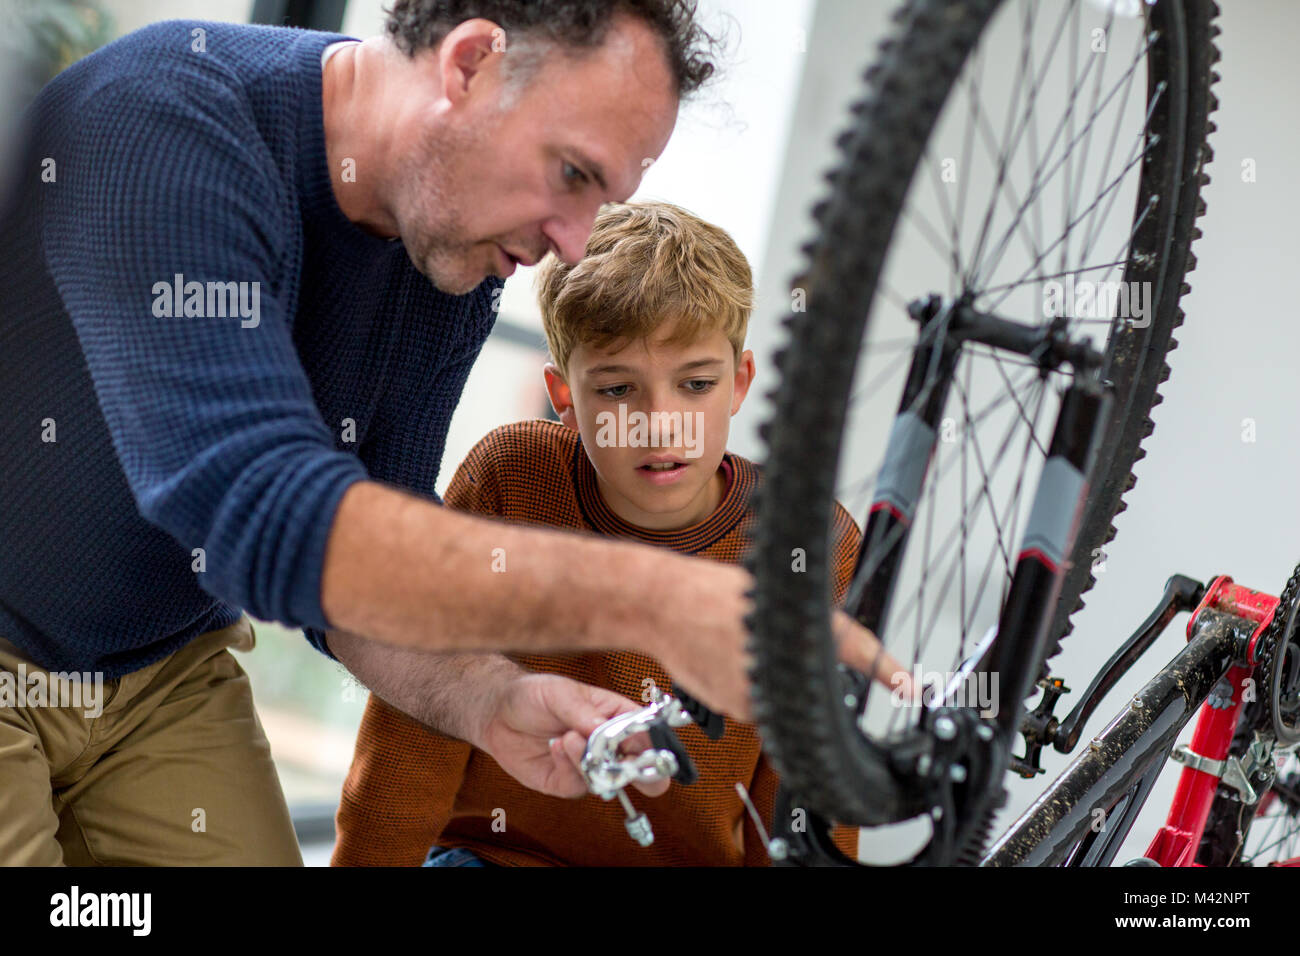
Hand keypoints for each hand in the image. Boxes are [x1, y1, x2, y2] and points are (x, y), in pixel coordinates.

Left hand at [476, 672, 670, 799]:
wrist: (498, 713)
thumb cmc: (534, 694)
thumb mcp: (560, 693)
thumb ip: (582, 712)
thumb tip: (603, 730)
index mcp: (617, 716)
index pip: (647, 735)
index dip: (655, 746)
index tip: (648, 750)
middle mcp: (609, 744)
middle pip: (640, 769)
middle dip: (642, 774)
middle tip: (628, 767)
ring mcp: (589, 765)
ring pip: (606, 778)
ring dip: (588, 761)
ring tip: (567, 738)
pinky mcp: (566, 782)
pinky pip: (577, 786)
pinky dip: (567, 767)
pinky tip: (554, 748)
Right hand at [651, 563, 911, 720]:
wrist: (660, 606)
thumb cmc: (706, 593)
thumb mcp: (767, 588)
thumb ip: (803, 613)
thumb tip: (832, 633)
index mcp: (795, 624)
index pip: (855, 647)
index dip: (887, 668)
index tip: (910, 686)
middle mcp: (782, 663)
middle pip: (814, 679)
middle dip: (799, 666)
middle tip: (755, 636)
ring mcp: (759, 691)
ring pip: (785, 694)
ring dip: (770, 675)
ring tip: (734, 643)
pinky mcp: (739, 708)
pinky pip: (759, 704)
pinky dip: (748, 685)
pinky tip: (724, 659)